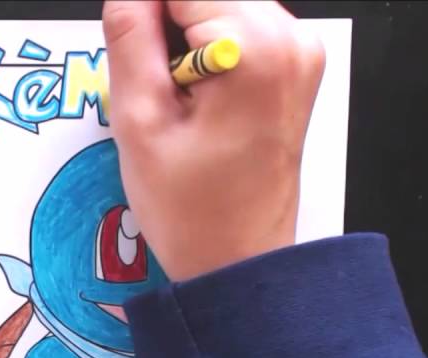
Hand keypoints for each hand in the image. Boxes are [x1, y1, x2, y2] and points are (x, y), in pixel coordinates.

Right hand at [103, 0, 326, 280]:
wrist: (239, 261)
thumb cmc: (196, 211)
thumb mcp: (139, 120)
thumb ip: (128, 36)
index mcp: (254, 46)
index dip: (141, 10)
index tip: (127, 45)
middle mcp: (290, 39)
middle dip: (164, 22)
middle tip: (149, 81)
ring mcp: (300, 53)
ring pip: (220, 5)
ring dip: (183, 35)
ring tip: (172, 95)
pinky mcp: (295, 67)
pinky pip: (240, 28)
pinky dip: (206, 47)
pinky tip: (193, 95)